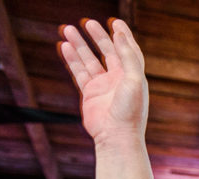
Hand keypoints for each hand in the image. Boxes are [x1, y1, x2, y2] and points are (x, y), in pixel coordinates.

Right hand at [58, 19, 147, 143]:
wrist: (116, 136)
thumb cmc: (130, 111)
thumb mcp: (134, 80)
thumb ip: (128, 56)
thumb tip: (120, 34)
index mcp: (133, 76)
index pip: (129, 50)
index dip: (123, 36)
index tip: (115, 22)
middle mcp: (119, 80)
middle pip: (108, 52)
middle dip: (98, 36)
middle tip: (88, 22)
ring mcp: (104, 86)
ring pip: (90, 60)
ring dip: (80, 45)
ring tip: (68, 29)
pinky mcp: (90, 93)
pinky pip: (79, 72)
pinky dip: (72, 59)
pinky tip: (64, 46)